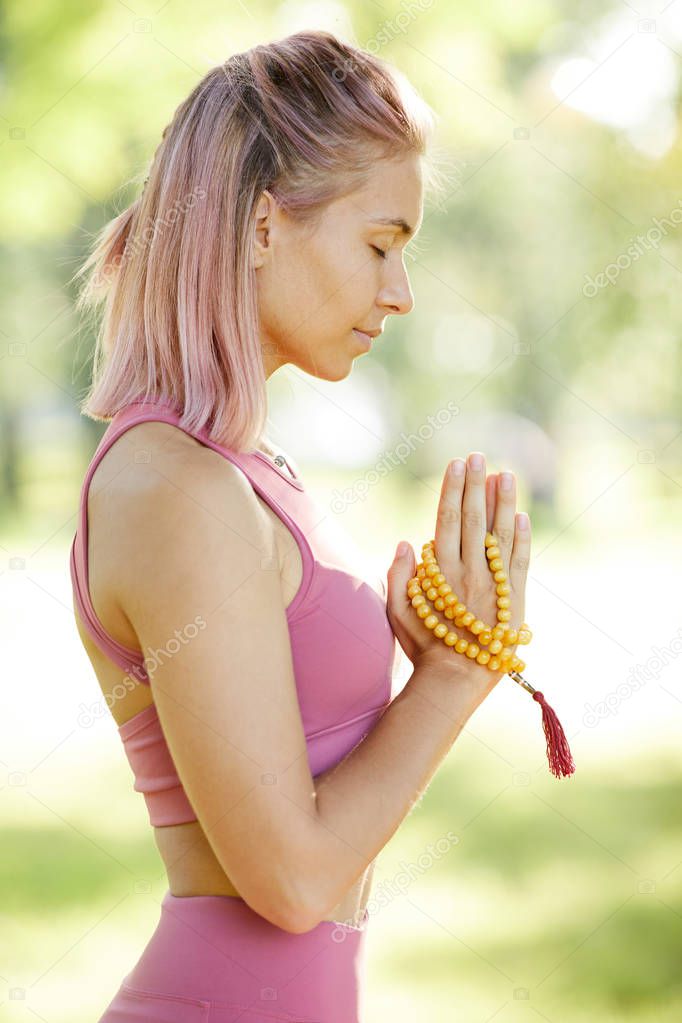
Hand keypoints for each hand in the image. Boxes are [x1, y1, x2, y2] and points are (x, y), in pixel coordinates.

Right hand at [386, 453, 530, 694]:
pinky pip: (520, 561)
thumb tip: (405, 542)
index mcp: (440, 573)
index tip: (455, 464)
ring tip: (504, 473)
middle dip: (475, 485)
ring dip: (502, 501)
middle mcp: (468, 572)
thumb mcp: (397, 613)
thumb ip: (398, 576)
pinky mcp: (515, 599)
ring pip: (499, 534)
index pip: (446, 520)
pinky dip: (522, 537)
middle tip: (478, 456)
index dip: (451, 490)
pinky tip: (522, 514)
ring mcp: (493, 584)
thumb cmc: (423, 648)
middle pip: (472, 519)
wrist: (455, 680)